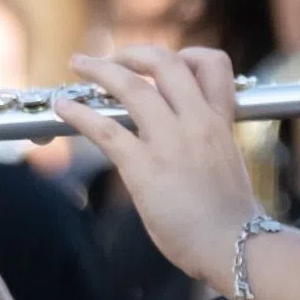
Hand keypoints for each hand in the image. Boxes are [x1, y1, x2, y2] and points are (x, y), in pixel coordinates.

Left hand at [58, 44, 260, 285]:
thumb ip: (207, 147)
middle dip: (134, 53)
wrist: (236, 246)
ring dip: (100, 69)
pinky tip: (63, 107)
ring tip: (80, 63)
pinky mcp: (144, 166)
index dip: (188, 55)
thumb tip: (187, 151)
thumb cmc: (233, 220)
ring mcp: (170, 141)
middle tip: (114, 59)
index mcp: (221, 122)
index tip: (168, 64)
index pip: (214, 64)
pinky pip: (105, 129)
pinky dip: (79, 113)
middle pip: (165, 62)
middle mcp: (196, 122)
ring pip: (131, 85)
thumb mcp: (228, 167)